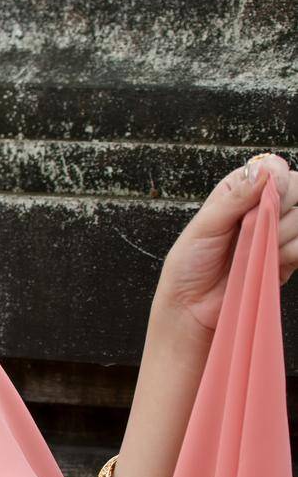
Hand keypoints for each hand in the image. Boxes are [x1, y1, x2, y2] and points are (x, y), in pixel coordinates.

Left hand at [155, 153, 297, 335]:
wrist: (192, 307)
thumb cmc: (190, 264)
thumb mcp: (205, 225)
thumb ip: (235, 197)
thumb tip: (262, 171)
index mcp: (238, 192)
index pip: (273, 169)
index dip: (278, 177)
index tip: (271, 192)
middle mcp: (261, 208)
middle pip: (297, 187)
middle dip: (282, 205)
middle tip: (260, 225)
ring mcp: (277, 233)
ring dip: (283, 232)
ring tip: (256, 249)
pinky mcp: (286, 258)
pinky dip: (293, 250)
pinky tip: (273, 258)